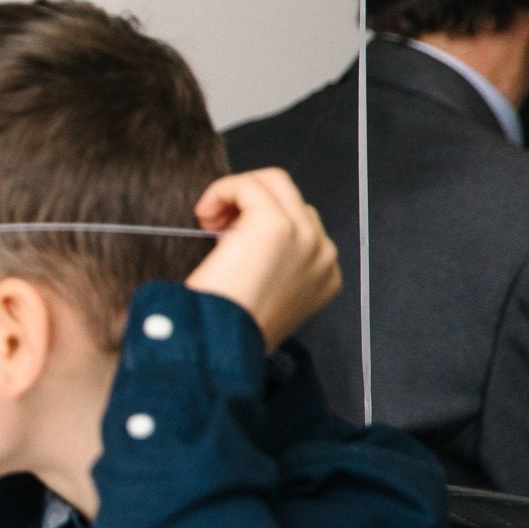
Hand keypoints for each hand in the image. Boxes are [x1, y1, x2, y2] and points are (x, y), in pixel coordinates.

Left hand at [184, 168, 340, 350]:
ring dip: (237, 194)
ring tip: (209, 223)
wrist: (219, 345)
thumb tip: (242, 241)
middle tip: (214, 229)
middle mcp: (323, 254)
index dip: (257, 224)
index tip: (227, 243)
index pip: (298, 225)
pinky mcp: (277, 224)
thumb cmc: (227, 330)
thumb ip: (270, 269)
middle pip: (289, 197)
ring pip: (273, 182)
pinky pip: (249, 184)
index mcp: (323, 276)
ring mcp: (305, 236)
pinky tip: (205, 216)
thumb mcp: (262, 300)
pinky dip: (222, 190)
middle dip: (249, 203)